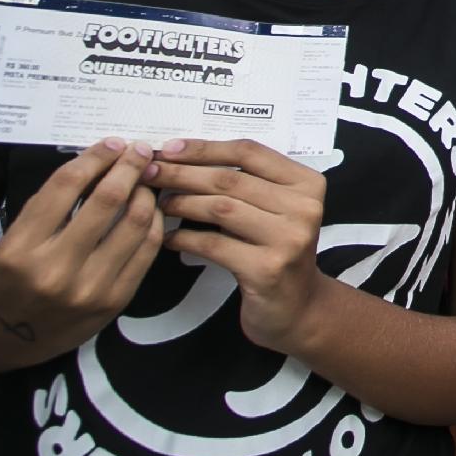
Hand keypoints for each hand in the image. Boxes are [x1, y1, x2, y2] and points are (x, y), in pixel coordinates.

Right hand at [0, 138, 163, 359]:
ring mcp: (89, 288)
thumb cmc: (9, 279)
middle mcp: (55, 269)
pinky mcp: (115, 301)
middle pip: (107, 200)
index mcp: (21, 248)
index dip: (95, 158)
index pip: (66, 185)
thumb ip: (52, 205)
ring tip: (147, 179)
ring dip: (146, 192)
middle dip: (129, 167)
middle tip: (140, 151)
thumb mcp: (13, 239)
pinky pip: (146, 250)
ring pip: (134, 223)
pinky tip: (150, 209)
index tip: (112, 143)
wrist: (5, 338)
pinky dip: (153, 222)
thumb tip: (100, 162)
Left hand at [148, 140, 328, 352]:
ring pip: (220, 208)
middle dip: (182, 173)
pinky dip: (184, 238)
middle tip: (147, 172)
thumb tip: (180, 157)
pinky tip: (166, 239)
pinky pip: (214, 245)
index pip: (249, 153)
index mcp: (308, 184)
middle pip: (231, 179)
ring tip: (157, 204)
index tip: (167, 149)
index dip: (204, 148)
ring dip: (181, 203)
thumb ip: (246, 185)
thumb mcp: (273, 211)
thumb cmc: (276, 251)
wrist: (297, 307)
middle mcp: (304, 208)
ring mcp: (289, 239)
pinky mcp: (267, 269)